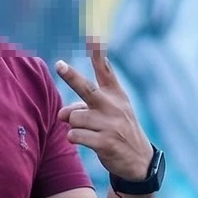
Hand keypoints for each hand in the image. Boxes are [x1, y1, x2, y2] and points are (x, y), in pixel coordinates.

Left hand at [56, 38, 151, 182]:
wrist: (138, 160)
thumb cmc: (117, 130)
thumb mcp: (108, 113)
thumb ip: (81, 107)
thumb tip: (60, 115)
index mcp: (115, 94)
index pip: (105, 70)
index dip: (98, 53)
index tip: (93, 37)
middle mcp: (113, 106)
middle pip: (86, 89)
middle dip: (71, 76)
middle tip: (59, 65)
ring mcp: (110, 124)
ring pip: (74, 118)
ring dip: (73, 125)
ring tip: (86, 131)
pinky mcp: (105, 142)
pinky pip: (75, 135)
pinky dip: (74, 138)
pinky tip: (84, 141)